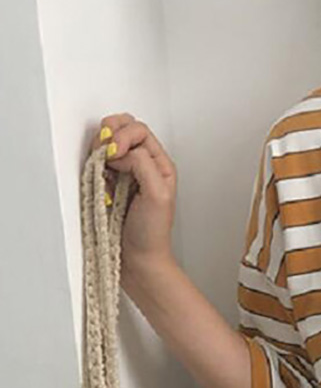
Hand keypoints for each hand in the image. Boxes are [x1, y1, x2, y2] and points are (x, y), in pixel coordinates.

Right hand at [90, 113, 177, 271]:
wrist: (138, 259)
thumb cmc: (152, 233)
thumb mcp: (157, 194)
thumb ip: (142, 164)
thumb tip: (121, 150)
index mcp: (159, 164)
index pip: (139, 130)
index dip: (123, 136)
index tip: (114, 155)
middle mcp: (143, 165)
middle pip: (123, 128)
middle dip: (109, 135)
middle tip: (105, 155)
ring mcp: (124, 173)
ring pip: (107, 142)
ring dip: (100, 149)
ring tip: (103, 169)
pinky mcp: (108, 183)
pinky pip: (96, 162)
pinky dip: (93, 164)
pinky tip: (100, 180)